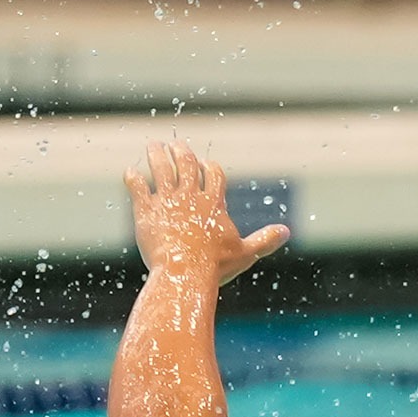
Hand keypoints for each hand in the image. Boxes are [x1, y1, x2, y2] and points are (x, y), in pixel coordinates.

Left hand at [125, 140, 288, 283]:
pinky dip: (134, 179)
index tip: (203, 162)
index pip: (214, 174)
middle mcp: (190, 196)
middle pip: (186, 165)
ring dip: (157, 155)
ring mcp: (167, 202)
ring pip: (161, 170)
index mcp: (214, 203)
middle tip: (175, 144)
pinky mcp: (146, 211)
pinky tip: (130, 173)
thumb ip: (265, 240)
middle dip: (181, 152)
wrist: (185, 271)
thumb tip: (287, 231)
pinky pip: (138, 188)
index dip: (209, 167)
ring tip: (153, 146)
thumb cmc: (216, 265)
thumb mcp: (246, 253)